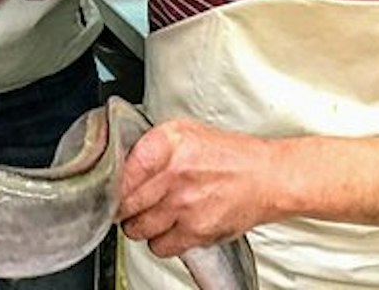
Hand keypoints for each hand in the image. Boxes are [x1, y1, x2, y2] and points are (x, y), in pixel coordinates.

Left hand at [116, 119, 270, 258]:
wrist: (267, 178)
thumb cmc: (228, 155)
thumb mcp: (185, 131)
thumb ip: (150, 144)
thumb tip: (119, 159)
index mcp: (168, 144)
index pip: (120, 170)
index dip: (111, 183)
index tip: (111, 187)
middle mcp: (174, 173)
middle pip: (124, 203)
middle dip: (123, 206)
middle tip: (130, 203)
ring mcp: (184, 205)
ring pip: (137, 228)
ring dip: (140, 225)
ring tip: (152, 214)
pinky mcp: (196, 231)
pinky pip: (159, 247)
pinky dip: (160, 241)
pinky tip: (170, 227)